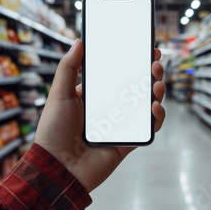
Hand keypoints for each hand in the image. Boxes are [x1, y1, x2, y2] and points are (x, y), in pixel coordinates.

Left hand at [34, 40, 165, 192]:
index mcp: (94, 97)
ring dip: (156, 93)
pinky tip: (155, 107)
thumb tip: (79, 41)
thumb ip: (68, 68)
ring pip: (145, 106)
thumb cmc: (53, 131)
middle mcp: (109, 110)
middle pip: (136, 88)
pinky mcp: (127, 142)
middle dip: (149, 74)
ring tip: (157, 84)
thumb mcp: (59, 94)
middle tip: (155, 63)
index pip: (118, 75)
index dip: (133, 62)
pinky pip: (147, 129)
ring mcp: (120, 126)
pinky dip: (156, 118)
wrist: (57, 168)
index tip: (145, 49)